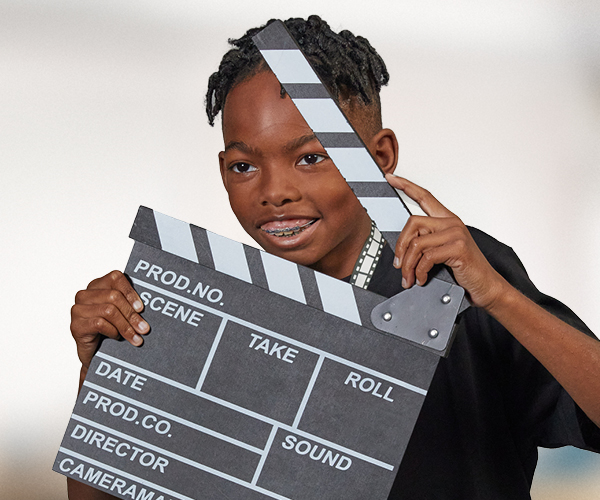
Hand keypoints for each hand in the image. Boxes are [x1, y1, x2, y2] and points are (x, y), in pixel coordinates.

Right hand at [70, 270, 148, 372]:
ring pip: (109, 310)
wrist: (96, 355)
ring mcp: (78, 309)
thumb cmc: (110, 331)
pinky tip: (116, 337)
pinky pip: (99, 323)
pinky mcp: (76, 325)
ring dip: (126, 326)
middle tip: (144, 329)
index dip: (130, 292)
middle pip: (114, 296)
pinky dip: (112, 331)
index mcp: (97, 285)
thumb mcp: (122, 314)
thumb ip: (130, 304)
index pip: (116, 277)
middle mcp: (85, 294)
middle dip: (132, 314)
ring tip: (135, 337)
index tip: (141, 308)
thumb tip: (150, 302)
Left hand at [387, 175, 508, 309]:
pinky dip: (420, 271)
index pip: (424, 196)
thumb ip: (426, 243)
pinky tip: (421, 279)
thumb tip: (402, 249)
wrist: (486, 285)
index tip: (391, 178)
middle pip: (412, 223)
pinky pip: (427, 257)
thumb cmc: (465, 269)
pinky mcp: (458, 247)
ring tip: (409, 277)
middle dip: (401, 246)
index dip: (406, 186)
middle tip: (399, 265)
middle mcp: (452, 223)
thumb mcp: (443, 251)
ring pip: (417, 243)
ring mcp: (456, 233)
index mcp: (447, 220)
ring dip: (408, 265)